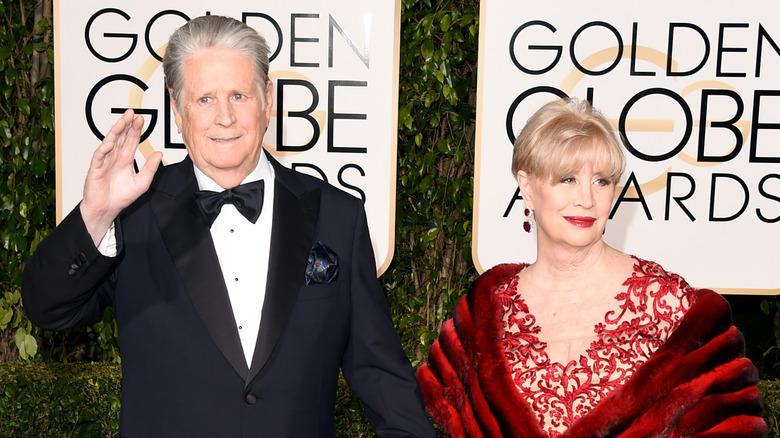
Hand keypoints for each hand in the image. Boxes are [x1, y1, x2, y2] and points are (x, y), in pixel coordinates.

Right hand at [80, 109, 162, 244]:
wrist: (106, 209)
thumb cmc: (121, 196)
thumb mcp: (142, 182)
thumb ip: (150, 168)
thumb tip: (159, 154)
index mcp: (125, 159)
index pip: (131, 140)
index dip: (135, 130)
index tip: (140, 119)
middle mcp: (114, 158)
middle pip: (120, 137)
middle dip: (126, 125)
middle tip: (131, 114)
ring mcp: (104, 162)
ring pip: (109, 143)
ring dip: (115, 132)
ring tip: (122, 122)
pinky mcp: (95, 169)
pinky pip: (99, 157)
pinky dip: (103, 150)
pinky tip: (109, 143)